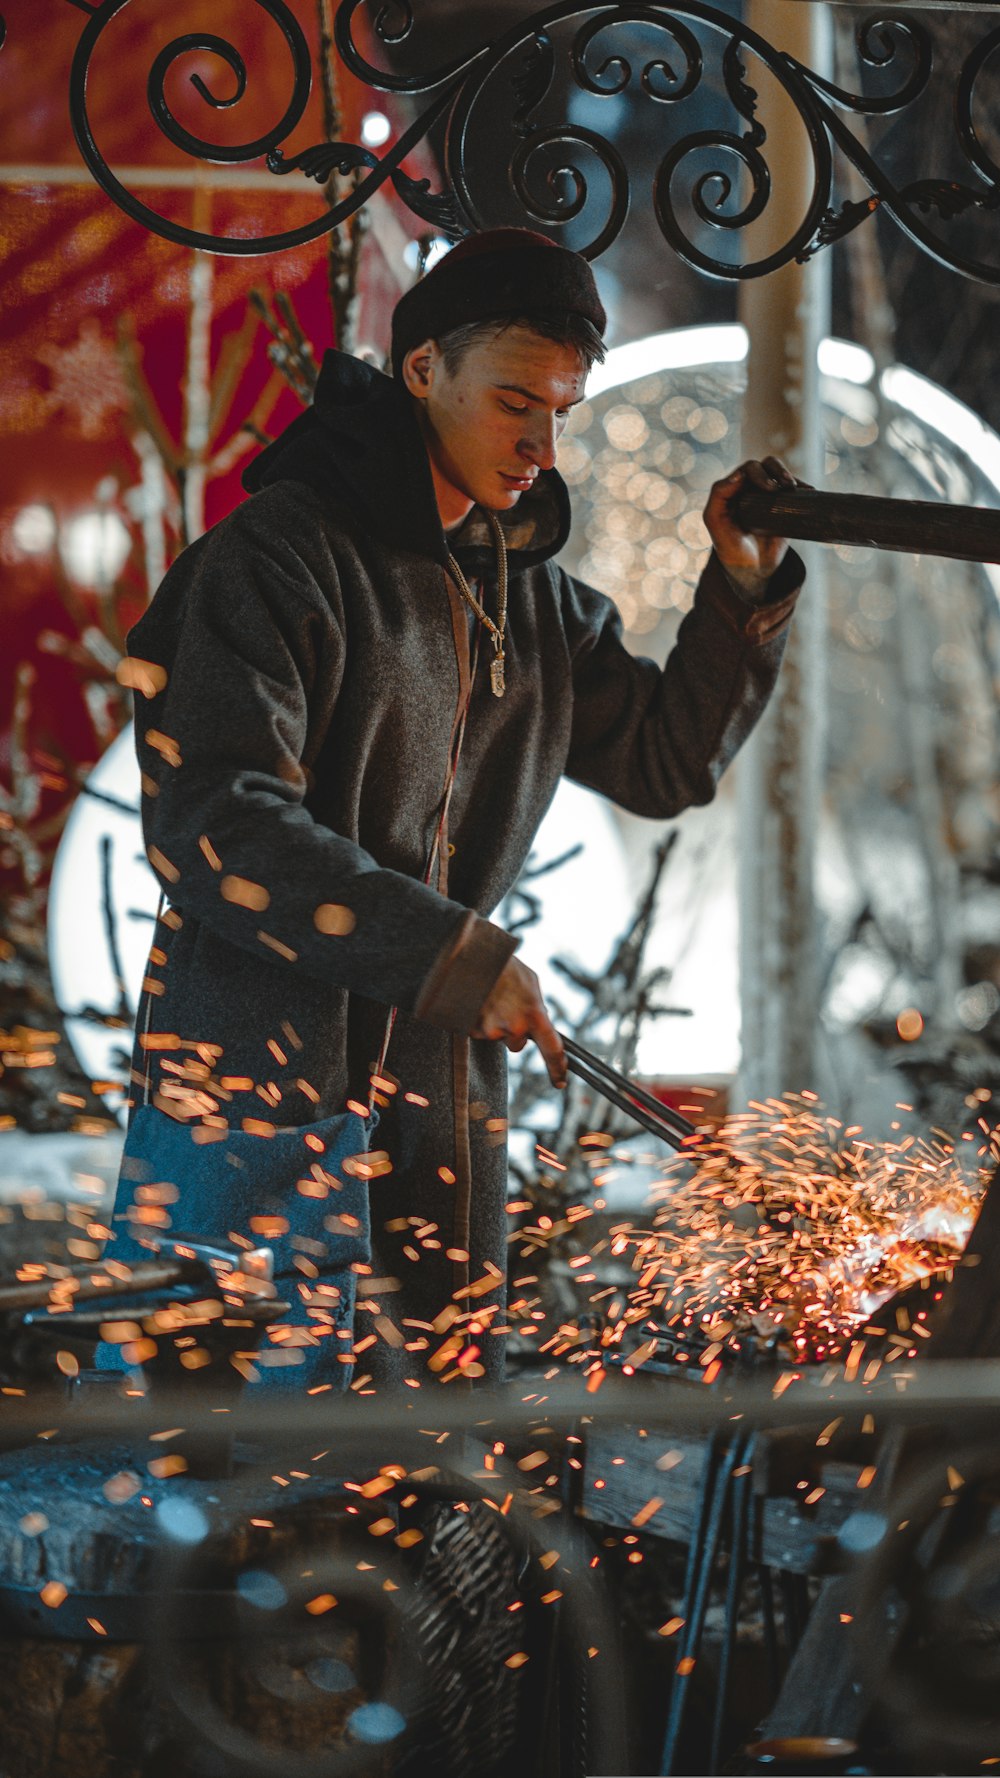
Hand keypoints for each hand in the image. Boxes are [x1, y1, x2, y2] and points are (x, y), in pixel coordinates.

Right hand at [471, 957, 566, 1088]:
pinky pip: (480, 1032)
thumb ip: (538, 1007)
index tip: (560, 1081)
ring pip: (497, 1037)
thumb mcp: (531, 983)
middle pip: (517, 1044)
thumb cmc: (505, 967)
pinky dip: (480, 1020)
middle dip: (514, 1031)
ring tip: (491, 999)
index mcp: (534, 1015)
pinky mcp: (473, 1030)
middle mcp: (514, 1028)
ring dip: (496, 1023)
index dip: (558, 1068)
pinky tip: (479, 1002)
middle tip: (506, 1006)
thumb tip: (541, 1022)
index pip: (552, 1050)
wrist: (473, 957)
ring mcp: (492, 1031)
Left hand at [704, 456, 803, 590]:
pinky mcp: (784, 506)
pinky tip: (809, 490)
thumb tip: (739, 474)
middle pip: (766, 465)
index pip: (747, 470)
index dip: (759, 473)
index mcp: (733, 488)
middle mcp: (751, 488)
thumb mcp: (715, 520)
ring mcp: (768, 496)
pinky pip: (794, 490)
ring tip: (793, 487)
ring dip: (787, 474)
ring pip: (780, 473)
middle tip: (784, 486)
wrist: (751, 568)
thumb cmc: (729, 545)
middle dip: (777, 471)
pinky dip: (802, 486)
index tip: (769, 489)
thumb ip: (719, 495)